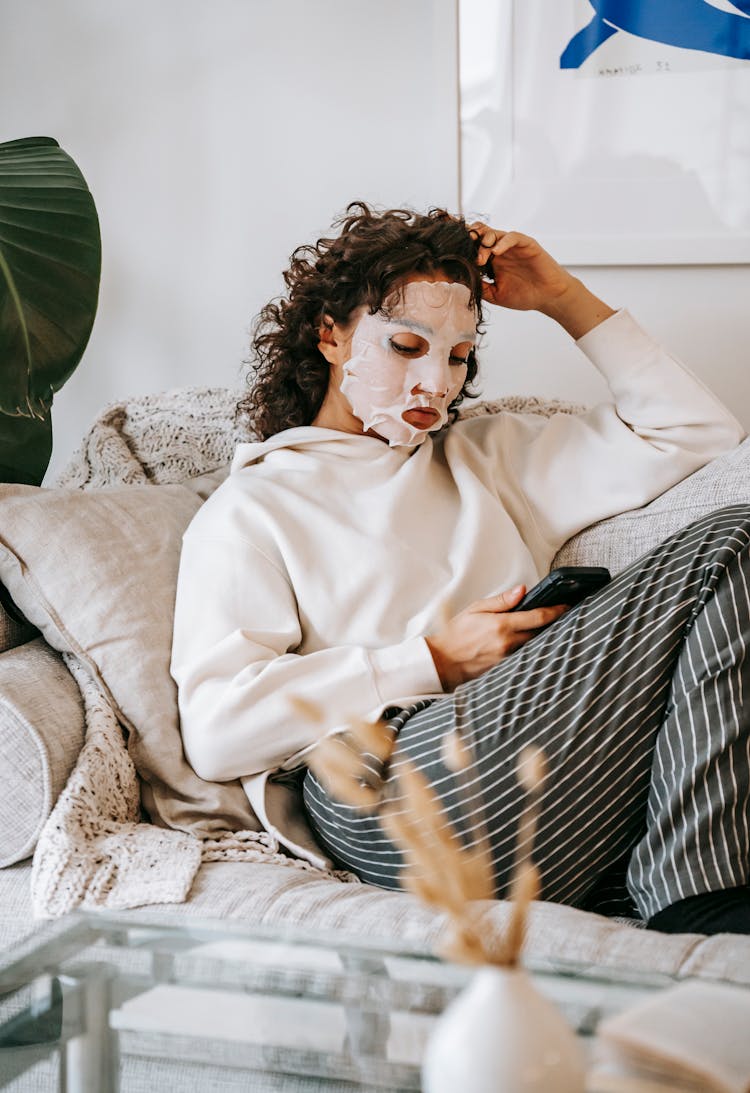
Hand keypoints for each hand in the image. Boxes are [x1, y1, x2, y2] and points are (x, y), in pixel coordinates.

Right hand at [425, 585, 567, 690]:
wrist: (442, 661)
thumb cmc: (456, 634)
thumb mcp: (475, 609)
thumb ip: (501, 601)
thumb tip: (522, 591)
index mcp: (501, 625)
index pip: (538, 617)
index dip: (555, 611)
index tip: (566, 606)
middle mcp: (508, 643)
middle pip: (541, 633)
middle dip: (552, 624)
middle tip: (560, 615)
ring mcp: (508, 658)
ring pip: (534, 645)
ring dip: (542, 637)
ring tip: (548, 628)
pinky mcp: (505, 669)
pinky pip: (524, 656)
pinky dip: (530, 649)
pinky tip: (532, 644)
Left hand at [467, 223, 615, 338]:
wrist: (548, 297)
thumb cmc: (524, 296)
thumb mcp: (495, 295)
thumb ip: (479, 287)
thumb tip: (458, 282)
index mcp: (491, 261)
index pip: (473, 248)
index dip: (462, 247)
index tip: (449, 251)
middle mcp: (500, 250)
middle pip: (480, 236)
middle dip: (470, 240)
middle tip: (463, 249)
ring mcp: (512, 246)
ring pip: (494, 234)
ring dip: (484, 241)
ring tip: (480, 256)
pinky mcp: (526, 244)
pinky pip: (512, 237)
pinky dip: (503, 242)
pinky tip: (496, 252)